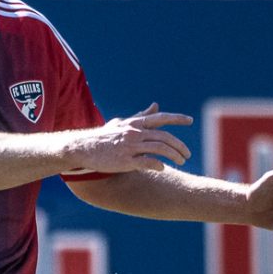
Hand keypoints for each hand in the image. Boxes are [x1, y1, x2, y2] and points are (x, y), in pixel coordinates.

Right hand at [70, 104, 192, 173]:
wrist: (82, 148)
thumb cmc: (103, 137)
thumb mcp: (122, 122)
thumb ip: (141, 115)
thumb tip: (156, 105)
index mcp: (134, 123)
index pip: (160, 118)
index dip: (176, 118)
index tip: (190, 120)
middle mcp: (134, 133)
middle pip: (164, 136)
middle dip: (179, 145)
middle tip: (188, 154)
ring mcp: (130, 147)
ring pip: (159, 148)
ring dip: (173, 155)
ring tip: (181, 162)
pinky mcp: (125, 161)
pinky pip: (147, 162)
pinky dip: (158, 165)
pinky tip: (163, 168)